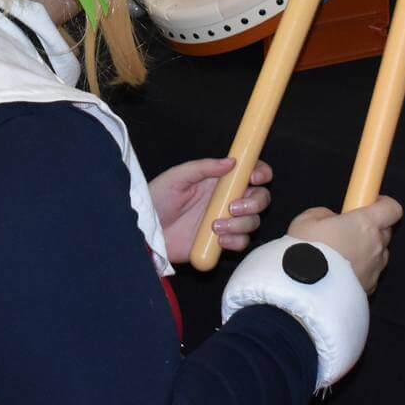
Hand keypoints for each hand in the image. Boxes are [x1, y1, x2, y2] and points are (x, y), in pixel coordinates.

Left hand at [150, 157, 272, 263]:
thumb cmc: (156, 200)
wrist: (145, 231)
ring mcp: (225, 222)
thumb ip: (203, 168)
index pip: (250, 173)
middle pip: (260, 198)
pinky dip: (235, 241)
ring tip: (214, 226)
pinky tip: (218, 240)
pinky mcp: (220, 242)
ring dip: (240, 224)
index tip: (254, 177)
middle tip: (232, 207)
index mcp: (219, 181)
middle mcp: (226, 200)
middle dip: (254, 202)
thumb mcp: (176, 178)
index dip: (260, 172)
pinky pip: (241, 243)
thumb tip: (232, 162)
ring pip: (253, 221)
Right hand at [288, 197, 402, 294]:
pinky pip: (370, 274)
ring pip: (379, 254)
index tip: (368, 204)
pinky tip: (341, 274)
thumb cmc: (307, 249)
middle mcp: (376, 245)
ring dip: (367, 251)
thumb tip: (334, 220)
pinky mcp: (370, 288)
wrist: (306, 290)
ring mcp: (376, 269)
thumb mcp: (307, 220)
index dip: (383, 204)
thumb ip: (326, 215)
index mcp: (365, 223)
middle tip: (349, 232)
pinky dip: (361, 271)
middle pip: (386, 231)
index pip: (392, 208)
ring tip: (343, 257)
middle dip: (372, 228)